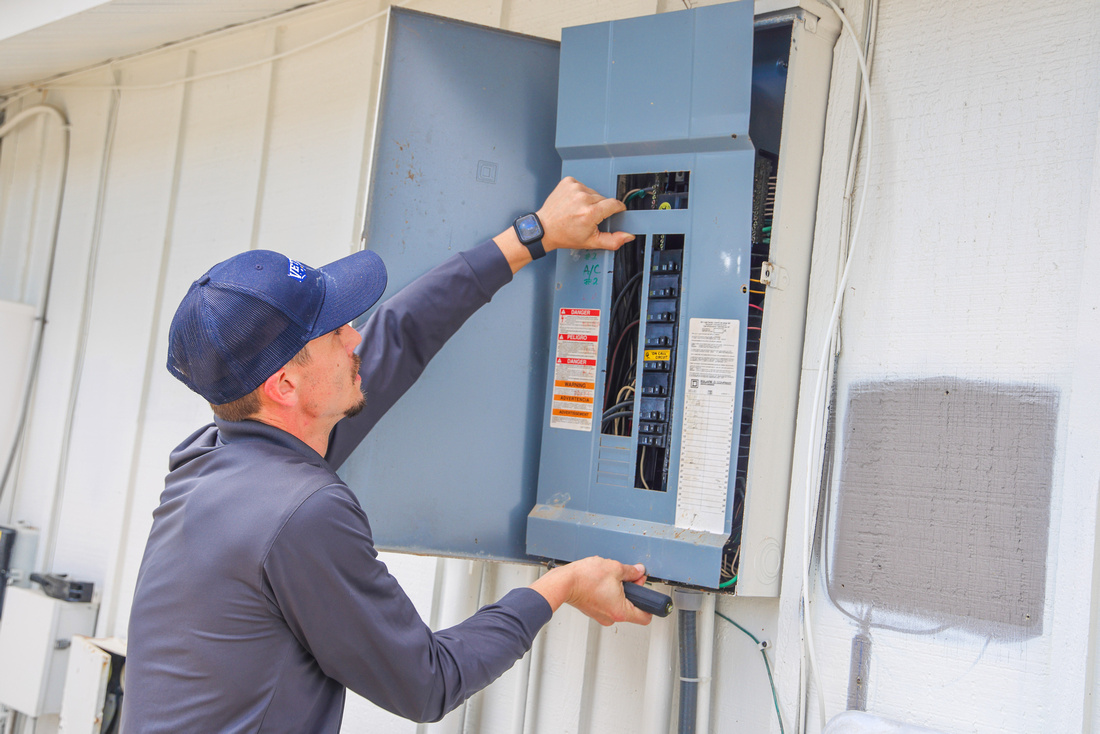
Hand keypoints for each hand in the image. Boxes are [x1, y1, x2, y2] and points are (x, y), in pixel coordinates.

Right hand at [529, 556, 652, 625]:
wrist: (564, 582)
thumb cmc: (585, 579)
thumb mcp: (615, 568)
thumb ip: (631, 571)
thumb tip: (638, 571)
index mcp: (621, 611)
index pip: (645, 617)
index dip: (649, 603)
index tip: (647, 593)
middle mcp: (611, 618)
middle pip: (631, 608)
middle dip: (632, 591)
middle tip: (628, 578)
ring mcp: (601, 616)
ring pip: (618, 604)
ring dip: (618, 591)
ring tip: (610, 578)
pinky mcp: (592, 611)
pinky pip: (607, 603)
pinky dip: (607, 593)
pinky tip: (601, 581)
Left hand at [537, 177, 634, 252]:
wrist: (545, 229)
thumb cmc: (565, 235)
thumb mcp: (591, 242)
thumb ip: (613, 240)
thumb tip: (628, 236)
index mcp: (590, 213)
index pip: (614, 204)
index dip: (617, 209)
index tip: (616, 211)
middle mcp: (583, 198)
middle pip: (603, 199)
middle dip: (600, 208)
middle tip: (588, 217)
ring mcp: (575, 188)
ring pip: (593, 192)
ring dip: (590, 200)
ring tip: (579, 210)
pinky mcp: (568, 182)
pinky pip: (582, 185)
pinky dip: (580, 193)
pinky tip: (573, 203)